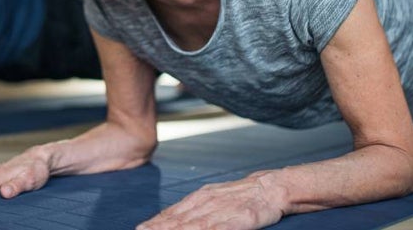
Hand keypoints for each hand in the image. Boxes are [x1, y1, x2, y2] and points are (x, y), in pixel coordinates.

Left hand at [137, 171, 285, 229]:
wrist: (271, 187)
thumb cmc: (240, 195)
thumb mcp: (212, 196)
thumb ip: (192, 209)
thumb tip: (170, 219)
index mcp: (200, 198)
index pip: (172, 213)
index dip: (156, 222)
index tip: (140, 228)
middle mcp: (207, 203)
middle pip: (179, 220)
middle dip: (159, 228)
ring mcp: (223, 210)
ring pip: (195, 225)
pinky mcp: (241, 218)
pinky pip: (221, 228)